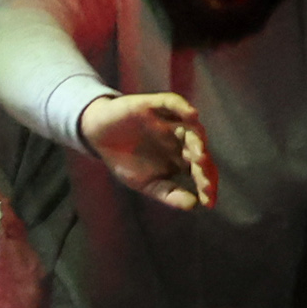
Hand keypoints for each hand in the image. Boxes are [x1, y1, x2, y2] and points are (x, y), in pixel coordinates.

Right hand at [81, 90, 216, 211]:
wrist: (98, 137)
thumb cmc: (124, 161)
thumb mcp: (146, 183)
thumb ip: (169, 193)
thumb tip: (193, 204)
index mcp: (181, 158)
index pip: (201, 170)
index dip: (206, 185)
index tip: (209, 203)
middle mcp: (180, 139)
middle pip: (200, 151)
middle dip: (204, 168)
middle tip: (205, 184)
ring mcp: (169, 121)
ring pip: (191, 129)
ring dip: (197, 142)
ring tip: (199, 156)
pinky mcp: (155, 105)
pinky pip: (173, 103)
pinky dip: (183, 107)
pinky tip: (192, 116)